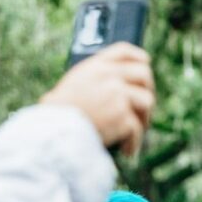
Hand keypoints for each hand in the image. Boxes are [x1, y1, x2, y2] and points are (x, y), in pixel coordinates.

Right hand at [40, 42, 154, 155]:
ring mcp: (118, 95)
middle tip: (142, 109)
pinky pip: (137, 129)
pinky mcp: (122, 116)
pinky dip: (133, 143)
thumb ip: (93, 81)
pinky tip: (127, 150)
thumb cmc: (58, 115)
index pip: (123, 51)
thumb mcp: (72, 86)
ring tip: (136, 132)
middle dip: (147, 91)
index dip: (137, 56)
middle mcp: (109, 76)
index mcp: (95, 67)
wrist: (53, 131)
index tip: (145, 63)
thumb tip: (114, 90)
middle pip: (144, 74)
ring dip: (144, 119)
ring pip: (147, 101)